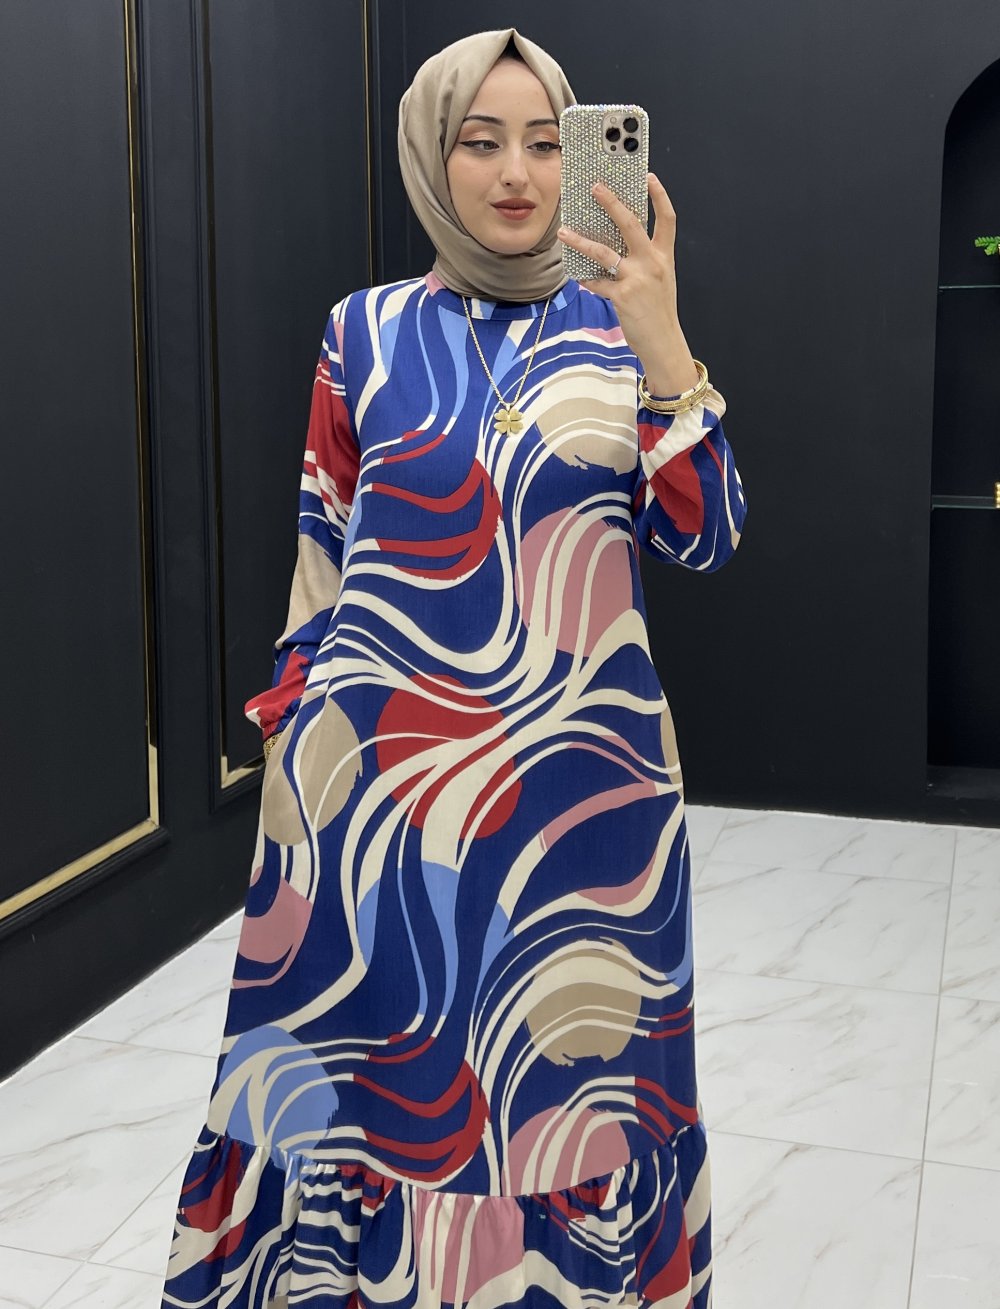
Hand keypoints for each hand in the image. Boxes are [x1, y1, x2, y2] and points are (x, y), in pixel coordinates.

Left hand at [558, 173, 680, 365]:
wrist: (663, 342)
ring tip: (564, 232)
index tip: (649, 177)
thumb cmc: (659, 311)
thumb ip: (645, 260)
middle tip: (596, 187)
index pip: (667, 219)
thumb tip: (619, 244)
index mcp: (663, 257)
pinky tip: (577, 276)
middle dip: (612, 203)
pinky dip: (586, 279)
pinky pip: (597, 283)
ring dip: (581, 241)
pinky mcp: (622, 296)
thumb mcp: (660, 280)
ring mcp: (637, 279)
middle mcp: (652, 263)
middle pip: (631, 224)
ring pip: (604, 252)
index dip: (660, 196)